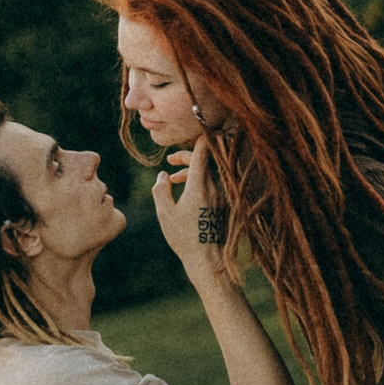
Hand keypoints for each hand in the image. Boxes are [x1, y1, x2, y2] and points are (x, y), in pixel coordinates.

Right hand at [152, 136, 226, 270]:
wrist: (208, 260)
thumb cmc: (184, 238)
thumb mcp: (165, 213)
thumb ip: (161, 190)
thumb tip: (162, 175)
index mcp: (199, 185)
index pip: (202, 151)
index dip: (199, 135)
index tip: (195, 123)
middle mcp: (213, 187)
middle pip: (203, 161)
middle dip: (186, 156)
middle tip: (170, 161)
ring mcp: (220, 196)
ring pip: (207, 174)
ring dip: (190, 172)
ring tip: (172, 179)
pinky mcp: (222, 205)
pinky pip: (211, 185)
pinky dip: (198, 183)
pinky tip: (185, 194)